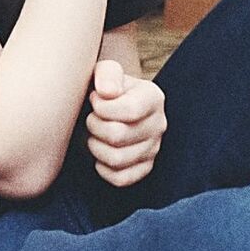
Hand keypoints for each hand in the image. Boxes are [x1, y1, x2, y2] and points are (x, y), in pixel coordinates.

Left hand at [86, 60, 165, 186]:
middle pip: (118, 136)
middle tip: (91, 119)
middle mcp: (159, 124)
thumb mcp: (106, 71)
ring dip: (96, 148)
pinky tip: (100, 153)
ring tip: (94, 135)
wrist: (109, 108)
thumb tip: (108, 92)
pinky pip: (121, 178)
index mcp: (153, 97)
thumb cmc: (106, 89)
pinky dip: (103, 169)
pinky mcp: (145, 167)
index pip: (129, 110)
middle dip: (94, 127)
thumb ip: (107, 73)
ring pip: (117, 160)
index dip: (102, 108)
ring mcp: (154, 148)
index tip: (94, 100)